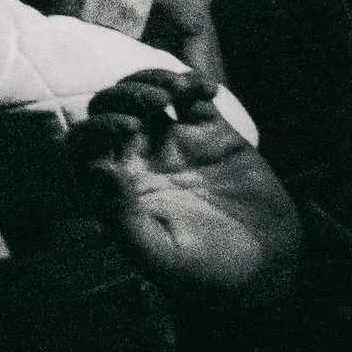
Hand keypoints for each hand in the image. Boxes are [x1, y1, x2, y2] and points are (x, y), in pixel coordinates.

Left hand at [68, 69, 299, 301]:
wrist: (266, 268)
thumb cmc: (204, 271)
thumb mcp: (159, 255)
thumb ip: (123, 217)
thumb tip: (98, 170)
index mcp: (115, 185)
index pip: (85, 141)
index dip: (98, 126)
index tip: (130, 128)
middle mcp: (138, 158)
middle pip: (111, 107)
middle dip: (125, 95)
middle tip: (156, 102)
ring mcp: (173, 142)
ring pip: (148, 94)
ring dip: (155, 80)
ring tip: (178, 91)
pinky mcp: (211, 134)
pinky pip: (193, 98)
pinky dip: (194, 83)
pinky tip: (207, 90)